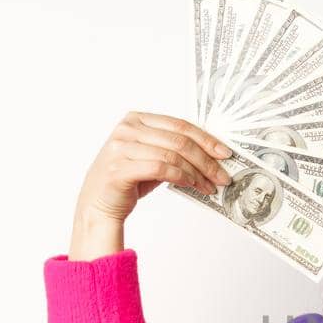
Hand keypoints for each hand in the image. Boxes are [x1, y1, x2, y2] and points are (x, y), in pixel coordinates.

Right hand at [76, 110, 234, 223]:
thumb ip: (173, 148)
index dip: (206, 139)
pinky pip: (161, 169)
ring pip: (173, 155)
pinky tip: (192, 185)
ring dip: (197, 173)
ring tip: (210, 185)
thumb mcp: (151, 156)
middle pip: (179, 140)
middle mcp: (127, 129)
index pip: (180, 125)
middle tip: (222, 175)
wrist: (97, 204)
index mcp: (136, 119)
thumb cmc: (128, 180)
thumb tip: (211, 153)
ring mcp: (121, 147)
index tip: (225, 153)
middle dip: (207, 160)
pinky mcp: (120, 169)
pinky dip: (181, 177)